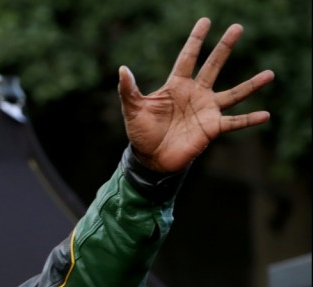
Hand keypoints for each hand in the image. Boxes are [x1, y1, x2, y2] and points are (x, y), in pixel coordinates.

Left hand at [118, 18, 273, 172]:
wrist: (150, 158)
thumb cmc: (141, 132)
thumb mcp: (132, 109)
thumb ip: (128, 90)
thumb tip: (122, 69)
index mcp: (176, 85)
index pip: (188, 57)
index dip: (196, 40)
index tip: (206, 22)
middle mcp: (195, 93)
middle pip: (213, 66)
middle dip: (224, 47)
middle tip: (238, 28)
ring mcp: (206, 110)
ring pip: (233, 94)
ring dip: (251, 85)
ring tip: (270, 74)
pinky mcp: (212, 128)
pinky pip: (234, 122)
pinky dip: (249, 119)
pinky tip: (265, 114)